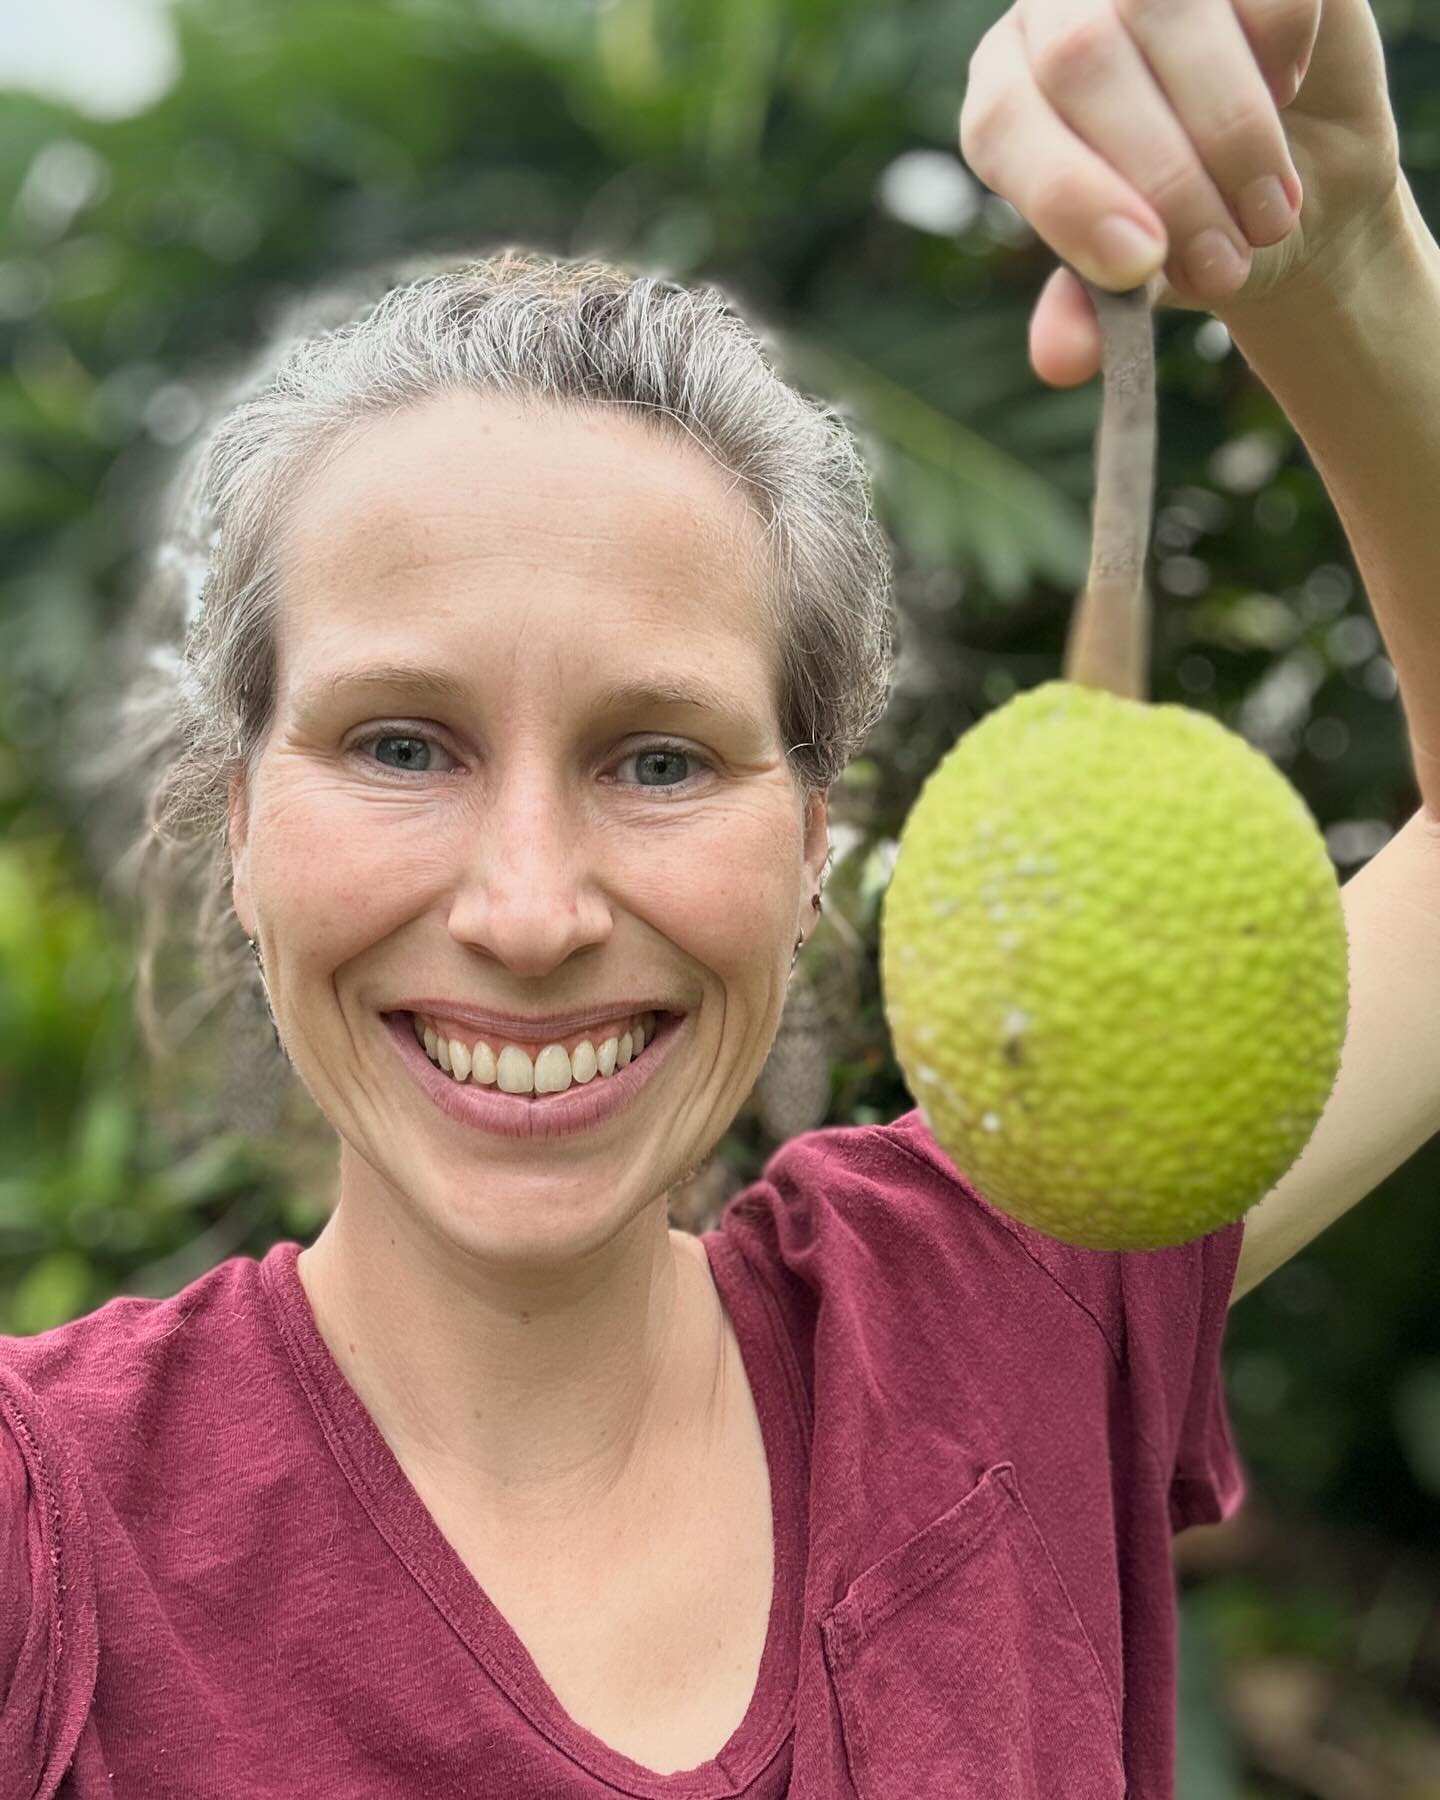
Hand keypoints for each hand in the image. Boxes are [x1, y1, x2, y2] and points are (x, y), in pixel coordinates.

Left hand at [958, 0, 1401, 386]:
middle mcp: (1058, 14)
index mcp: (1007, 96)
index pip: (1003, 123)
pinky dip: (1280, 47)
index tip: (1138, 267)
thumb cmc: (1188, 236)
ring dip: (1230, 131)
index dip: (1066, 192)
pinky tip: (1285, 95)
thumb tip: (1060, 360)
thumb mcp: (1140, 282)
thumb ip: (1092, 310)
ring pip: (1168, 8)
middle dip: (1163, 179)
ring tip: (1266, 219)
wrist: (1289, 193)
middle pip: (1081, 60)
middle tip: (1220, 266)